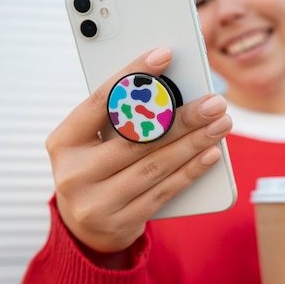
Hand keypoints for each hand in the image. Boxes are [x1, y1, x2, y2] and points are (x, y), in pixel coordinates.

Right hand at [46, 47, 231, 256]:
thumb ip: (118, 117)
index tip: (164, 55)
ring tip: (220, 124)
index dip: (134, 76)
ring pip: (154, 166)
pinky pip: (163, 192)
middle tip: (213, 102)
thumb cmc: (94, 168)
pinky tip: (210, 154)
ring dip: (193, 143)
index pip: (101, 101)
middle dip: (181, 117)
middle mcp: (75, 173)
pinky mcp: (120, 222)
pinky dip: (190, 171)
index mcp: (64, 142)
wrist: (85, 228)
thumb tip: (169, 86)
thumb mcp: (92, 140)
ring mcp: (96, 202)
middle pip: (136, 138)